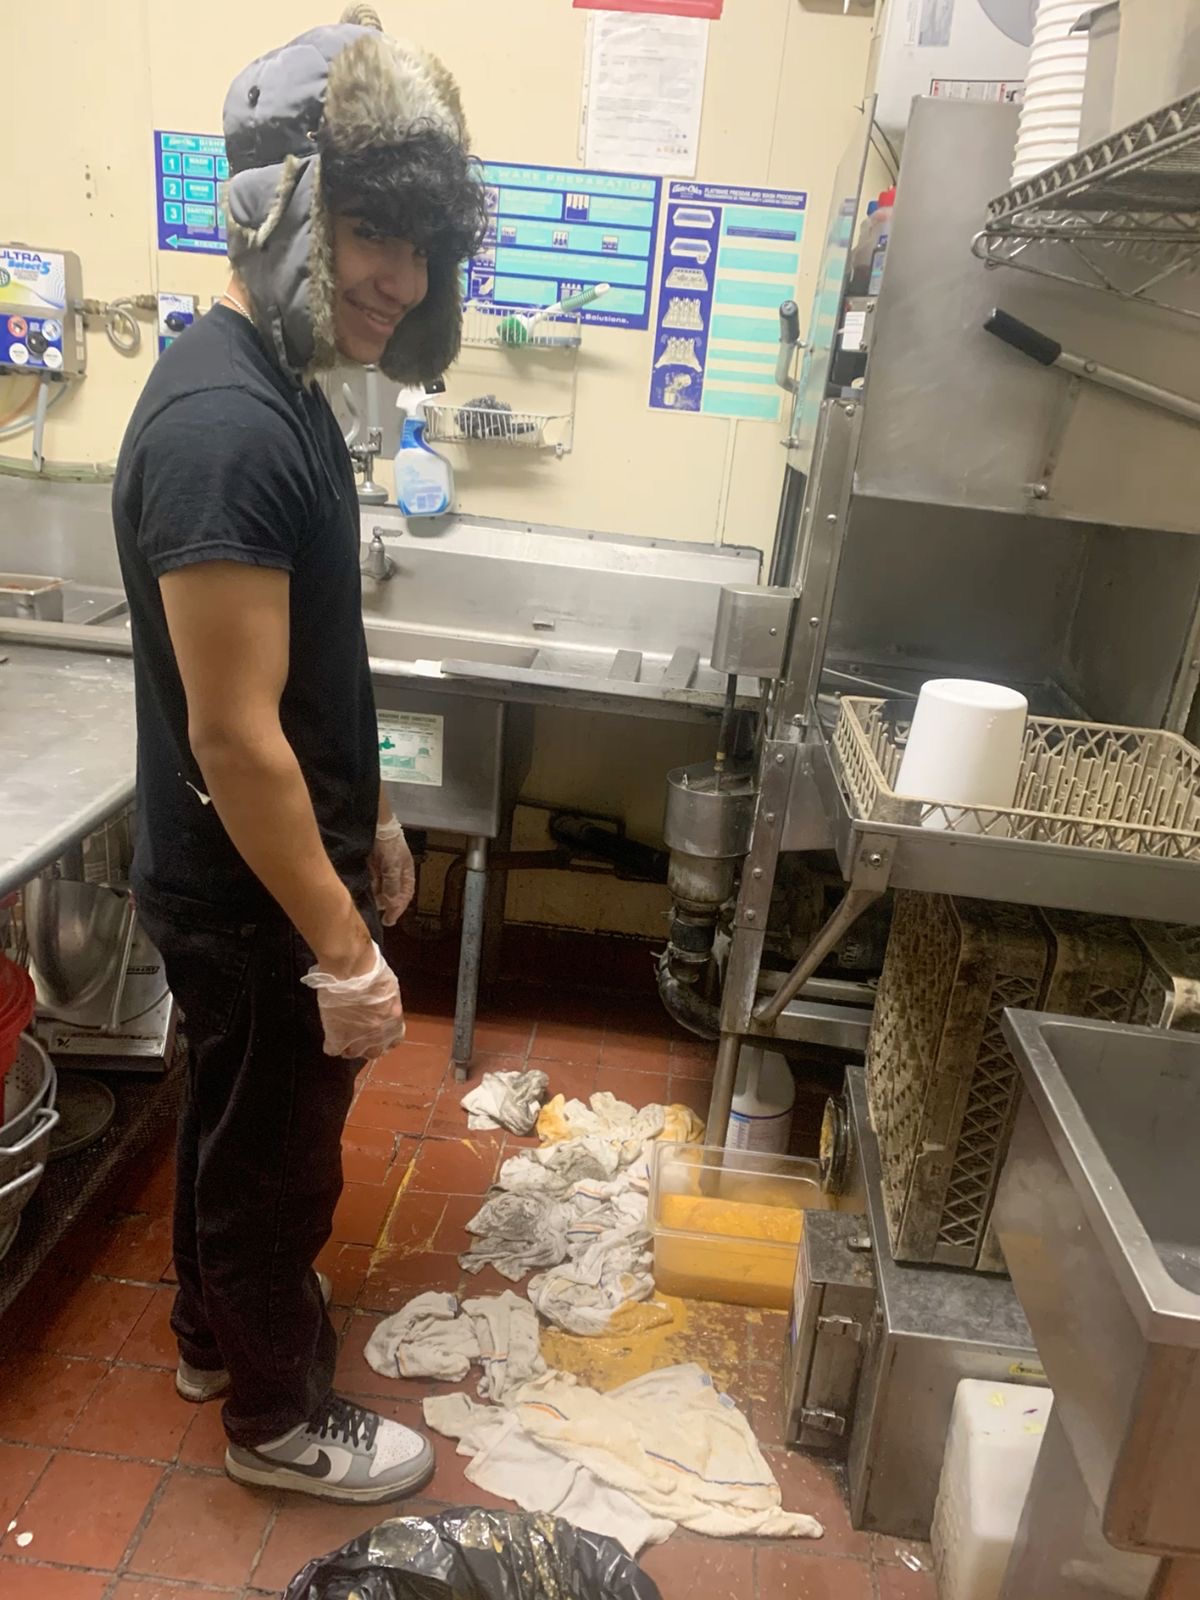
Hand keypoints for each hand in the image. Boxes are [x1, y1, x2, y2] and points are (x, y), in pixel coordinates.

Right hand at [301, 942, 405, 1058]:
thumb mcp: (389, 988)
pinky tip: (330, 1036)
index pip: (394, 1040)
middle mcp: (378, 1033)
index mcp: (394, 1019)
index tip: (377, 1035)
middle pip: (374, 1052)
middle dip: (367, 1046)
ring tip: (343, 1037)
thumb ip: (387, 1003)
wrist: (352, 968)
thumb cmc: (372, 969)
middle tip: (358, 1038)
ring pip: (353, 1054)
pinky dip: (331, 1044)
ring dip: (348, 1047)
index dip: (385, 1040)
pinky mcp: (338, 1035)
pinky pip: (333, 1049)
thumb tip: (382, 1008)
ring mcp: (357, 1036)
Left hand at [371, 817, 415, 926]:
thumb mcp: (393, 867)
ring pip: (379, 891)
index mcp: (406, 875)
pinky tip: (362, 890)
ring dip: (374, 896)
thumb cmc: (390, 845)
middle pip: (391, 896)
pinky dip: (367, 888)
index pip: (404, 897)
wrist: (376, 826)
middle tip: (376, 910)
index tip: (388, 921)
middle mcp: (395, 875)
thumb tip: (392, 907)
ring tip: (368, 899)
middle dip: (384, 904)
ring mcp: (383, 872)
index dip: (397, 910)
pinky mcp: (371, 868)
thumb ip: (393, 887)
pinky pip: (370, 883)